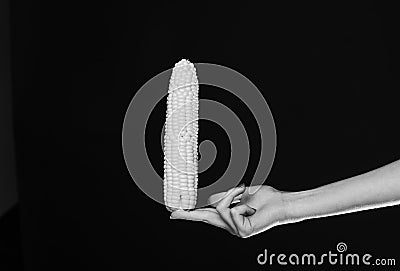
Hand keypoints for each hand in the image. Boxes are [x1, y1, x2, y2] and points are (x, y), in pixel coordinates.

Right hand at [170, 185, 287, 237]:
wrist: (281, 203)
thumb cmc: (264, 198)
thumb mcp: (239, 194)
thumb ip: (224, 197)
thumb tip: (207, 199)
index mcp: (229, 218)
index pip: (206, 215)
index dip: (190, 213)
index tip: (175, 212)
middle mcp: (231, 227)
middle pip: (205, 217)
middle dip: (188, 214)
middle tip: (171, 212)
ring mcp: (236, 231)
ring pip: (219, 208)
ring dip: (231, 194)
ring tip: (244, 191)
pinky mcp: (242, 232)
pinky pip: (230, 211)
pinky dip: (240, 202)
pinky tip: (251, 206)